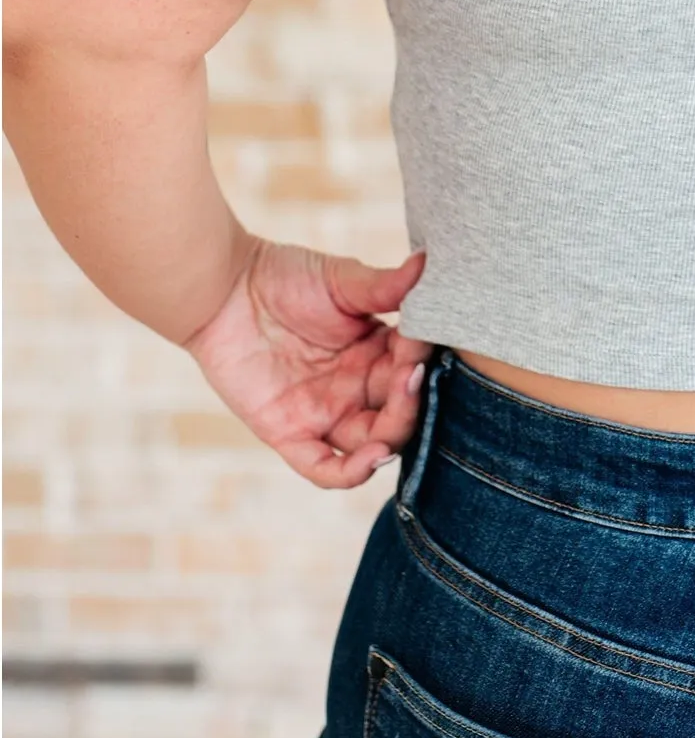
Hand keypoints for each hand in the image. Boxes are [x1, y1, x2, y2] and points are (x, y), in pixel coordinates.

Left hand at [184, 235, 432, 487]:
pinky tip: (372, 459)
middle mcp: (357, 388)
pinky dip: (351, 473)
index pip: (413, 368)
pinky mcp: (290, 433)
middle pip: (399, 413)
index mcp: (376, 352)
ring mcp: (325, 413)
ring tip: (393, 427)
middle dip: (411, 403)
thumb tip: (427, 263)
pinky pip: (324, 467)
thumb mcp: (342, 281)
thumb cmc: (284, 277)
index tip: (424, 344)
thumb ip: (386, 286)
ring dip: (390, 439)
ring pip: (372, 443)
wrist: (224, 288)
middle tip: (411, 378)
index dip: (423, 362)